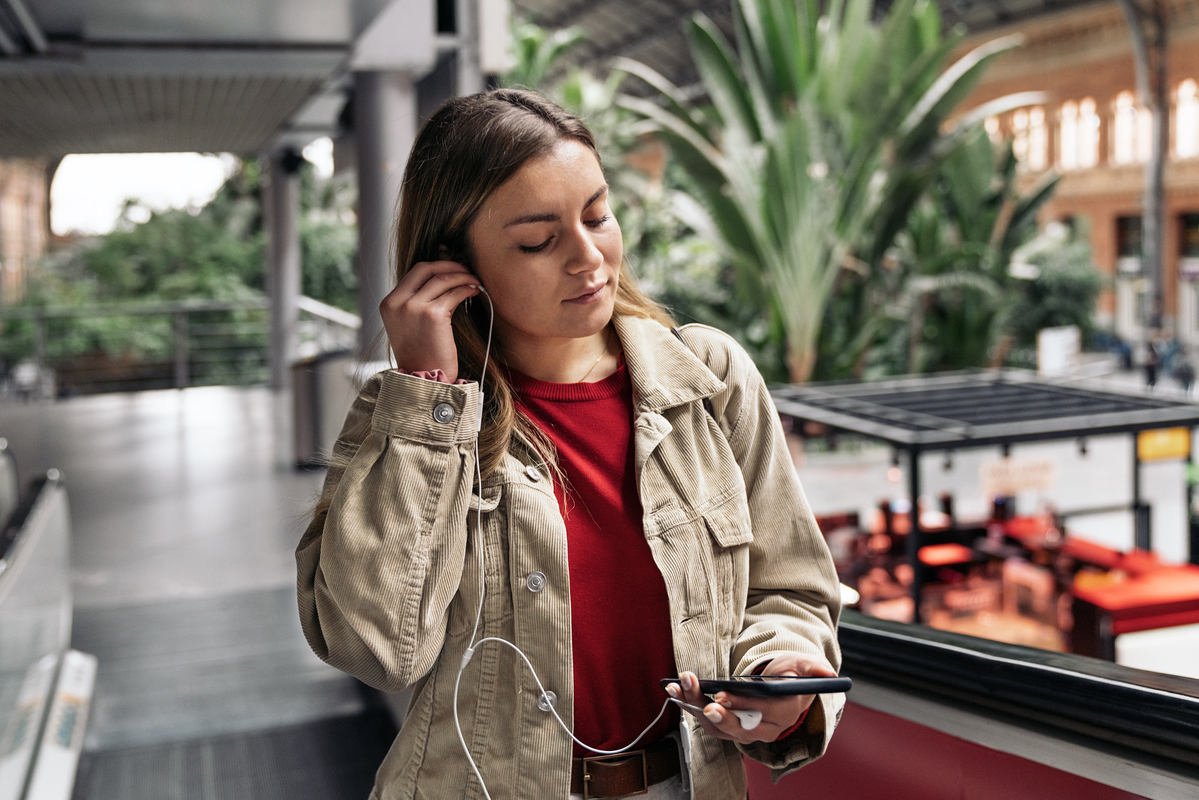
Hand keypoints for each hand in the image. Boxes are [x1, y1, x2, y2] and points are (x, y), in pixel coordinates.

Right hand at [379, 261, 480, 381]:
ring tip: (475, 281)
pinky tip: (474, 291)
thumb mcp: (408, 325)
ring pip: (443, 278)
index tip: (452, 268)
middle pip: (427, 268)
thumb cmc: (421, 356)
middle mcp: (398, 302)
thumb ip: (415, 302)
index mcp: (389, 303)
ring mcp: (414, 307)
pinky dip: (467, 288)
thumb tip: (439, 279)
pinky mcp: (433, 315)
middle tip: (466, 269)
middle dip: (450, 265)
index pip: (415, 272)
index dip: (437, 265)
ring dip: (463, 276)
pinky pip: (454, 293)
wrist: (424, 381)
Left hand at [667, 654, 835, 744]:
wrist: (781, 686)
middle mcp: (763, 728)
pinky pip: (706, 720)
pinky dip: (688, 705)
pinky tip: (674, 688)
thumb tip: (828, 672)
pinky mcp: (726, 726)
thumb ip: (814, 668)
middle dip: (719, 715)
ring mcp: (743, 729)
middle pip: (739, 727)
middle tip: (703, 702)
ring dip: (695, 706)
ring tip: (678, 686)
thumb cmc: (792, 674)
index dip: (742, 706)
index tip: (723, 694)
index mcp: (784, 714)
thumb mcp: (805, 666)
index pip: (764, 714)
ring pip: (717, 724)